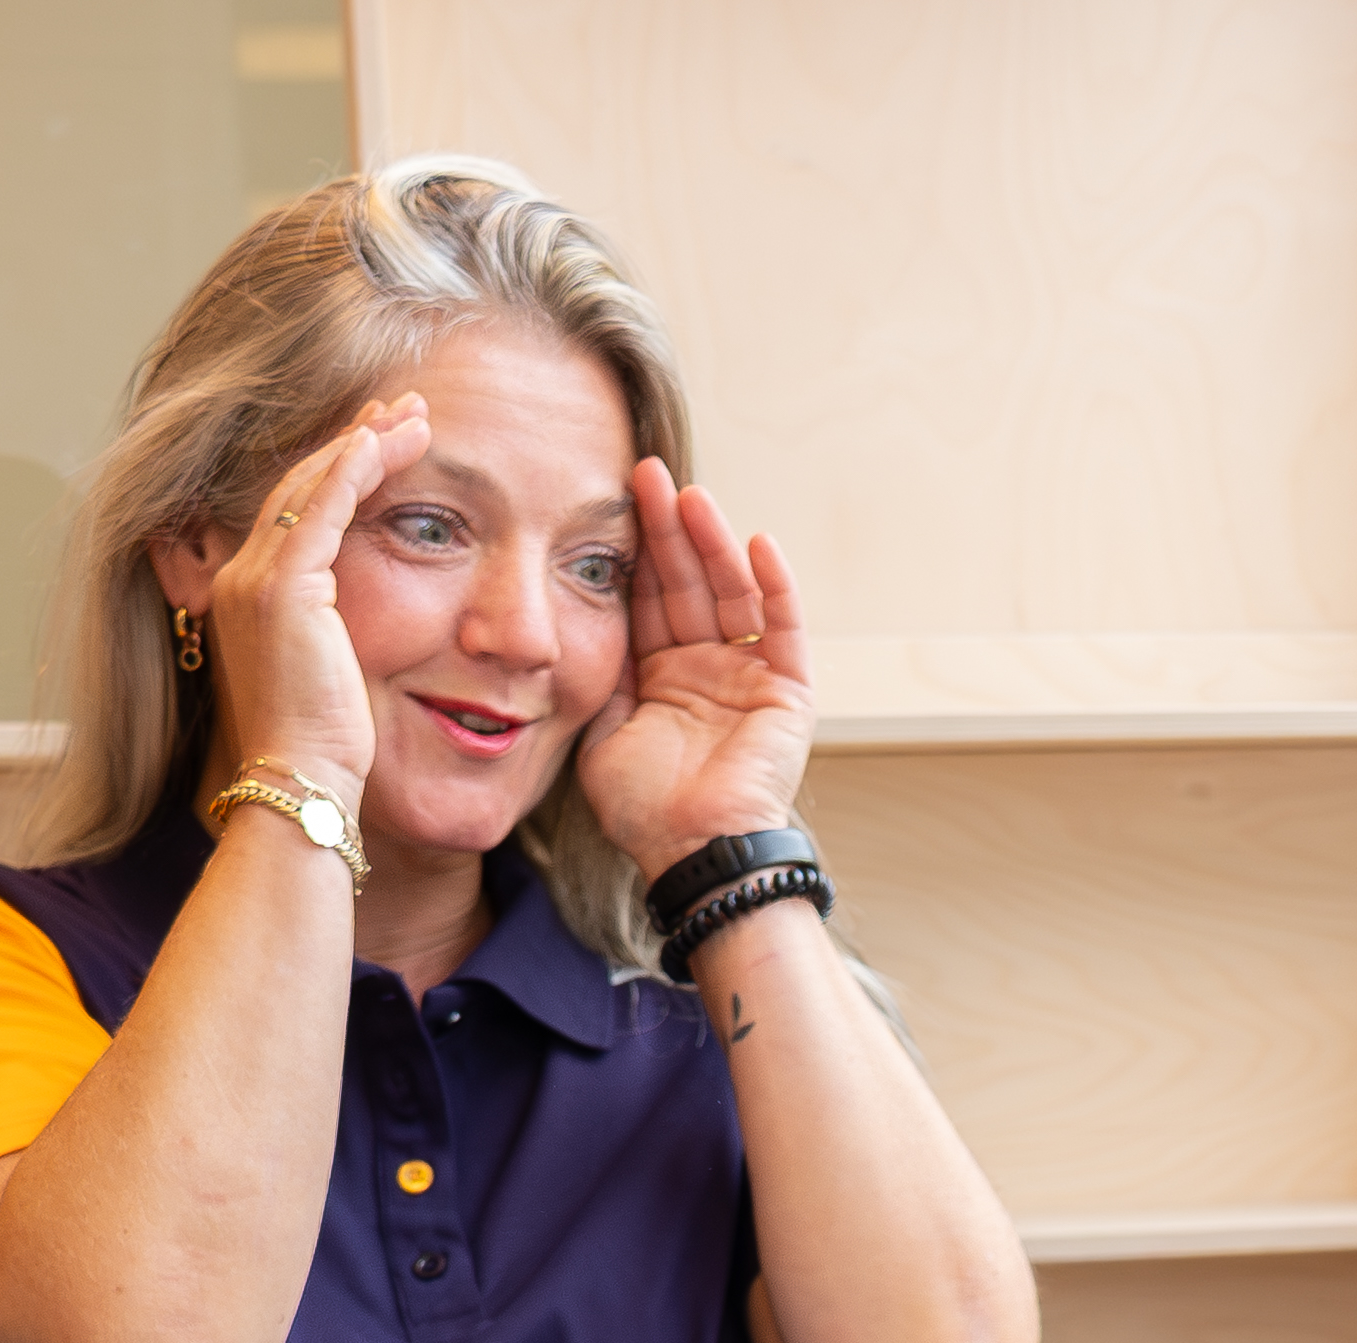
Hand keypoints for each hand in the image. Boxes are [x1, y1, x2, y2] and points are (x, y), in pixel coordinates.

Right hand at [180, 395, 432, 798]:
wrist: (299, 782)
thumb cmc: (324, 748)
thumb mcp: (332, 674)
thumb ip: (338, 633)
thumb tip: (372, 625)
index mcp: (252, 595)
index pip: (298, 509)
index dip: (343, 469)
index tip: (386, 440)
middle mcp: (242, 576)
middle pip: (302, 483)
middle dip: (358, 439)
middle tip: (406, 408)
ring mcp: (256, 579)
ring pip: (312, 483)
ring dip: (366, 441)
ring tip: (413, 414)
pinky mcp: (281, 588)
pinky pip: (320, 506)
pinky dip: (353, 467)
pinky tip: (386, 438)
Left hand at [573, 458, 815, 876]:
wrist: (693, 853)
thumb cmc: (645, 811)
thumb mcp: (599, 734)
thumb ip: (597, 679)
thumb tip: (569, 628)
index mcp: (661, 680)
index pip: (649, 600)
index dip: (634, 553)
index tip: (613, 500)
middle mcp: (706, 671)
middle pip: (688, 586)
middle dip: (668, 531)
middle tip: (645, 474)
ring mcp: (748, 678)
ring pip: (732, 594)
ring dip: (713, 544)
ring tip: (690, 497)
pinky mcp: (788, 691)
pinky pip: (783, 627)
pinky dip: (774, 586)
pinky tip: (756, 541)